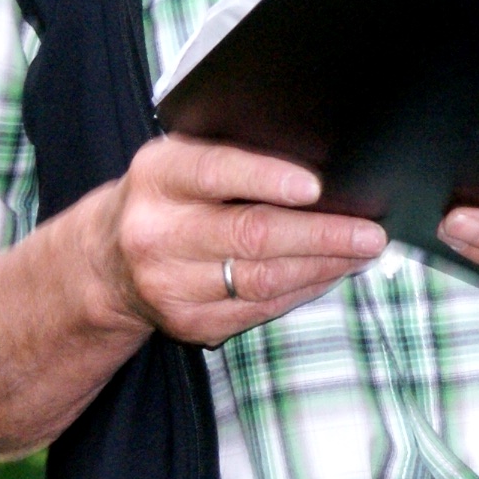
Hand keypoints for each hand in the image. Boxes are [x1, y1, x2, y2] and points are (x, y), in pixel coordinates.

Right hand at [88, 136, 386, 346]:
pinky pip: (259, 310)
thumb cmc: (166, 195)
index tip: (315, 186)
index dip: (267, 178)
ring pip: (262, 280)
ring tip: (361, 252)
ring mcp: (170, 285)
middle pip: (250, 235)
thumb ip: (232, 154)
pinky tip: (329, 274)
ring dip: (322, 267)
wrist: (107, 259)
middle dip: (321, 235)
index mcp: (158, 176)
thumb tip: (317, 161)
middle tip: (370, 232)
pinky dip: (302, 291)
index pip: (215, 172)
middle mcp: (157, 233)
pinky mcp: (187, 323)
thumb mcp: (181, 158)